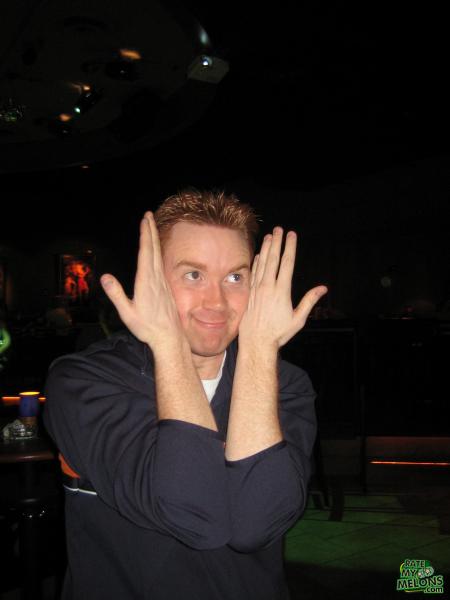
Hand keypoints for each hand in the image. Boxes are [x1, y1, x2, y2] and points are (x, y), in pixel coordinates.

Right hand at [100, 212, 183, 347]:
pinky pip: (161, 263)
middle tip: (148, 215)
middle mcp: (156, 278)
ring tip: (151, 227)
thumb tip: (105, 277)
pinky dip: (157, 252)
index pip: (146, 252)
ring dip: (154, 239)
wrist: (169, 337)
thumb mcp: (127, 313)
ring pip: (158, 255)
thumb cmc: (147, 327)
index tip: (145, 220)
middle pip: (154, 249)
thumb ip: (116, 294)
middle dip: (151, 231)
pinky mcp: (165, 287)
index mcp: (146, 281)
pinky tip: (155, 251)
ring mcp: (162, 282)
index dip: (145, 235)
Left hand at [238, 227, 327, 348]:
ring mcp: (257, 290)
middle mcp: (268, 287)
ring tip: (269, 236)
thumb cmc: (279, 333)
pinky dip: (256, 262)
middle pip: (273, 259)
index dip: (290, 248)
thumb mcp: (298, 319)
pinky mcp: (250, 294)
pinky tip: (259, 254)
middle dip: (277, 243)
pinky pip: (254, 274)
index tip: (292, 235)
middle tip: (278, 229)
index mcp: (282, 291)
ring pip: (262, 264)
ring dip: (266, 249)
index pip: (287, 264)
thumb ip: (309, 301)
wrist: (257, 342)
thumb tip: (323, 288)